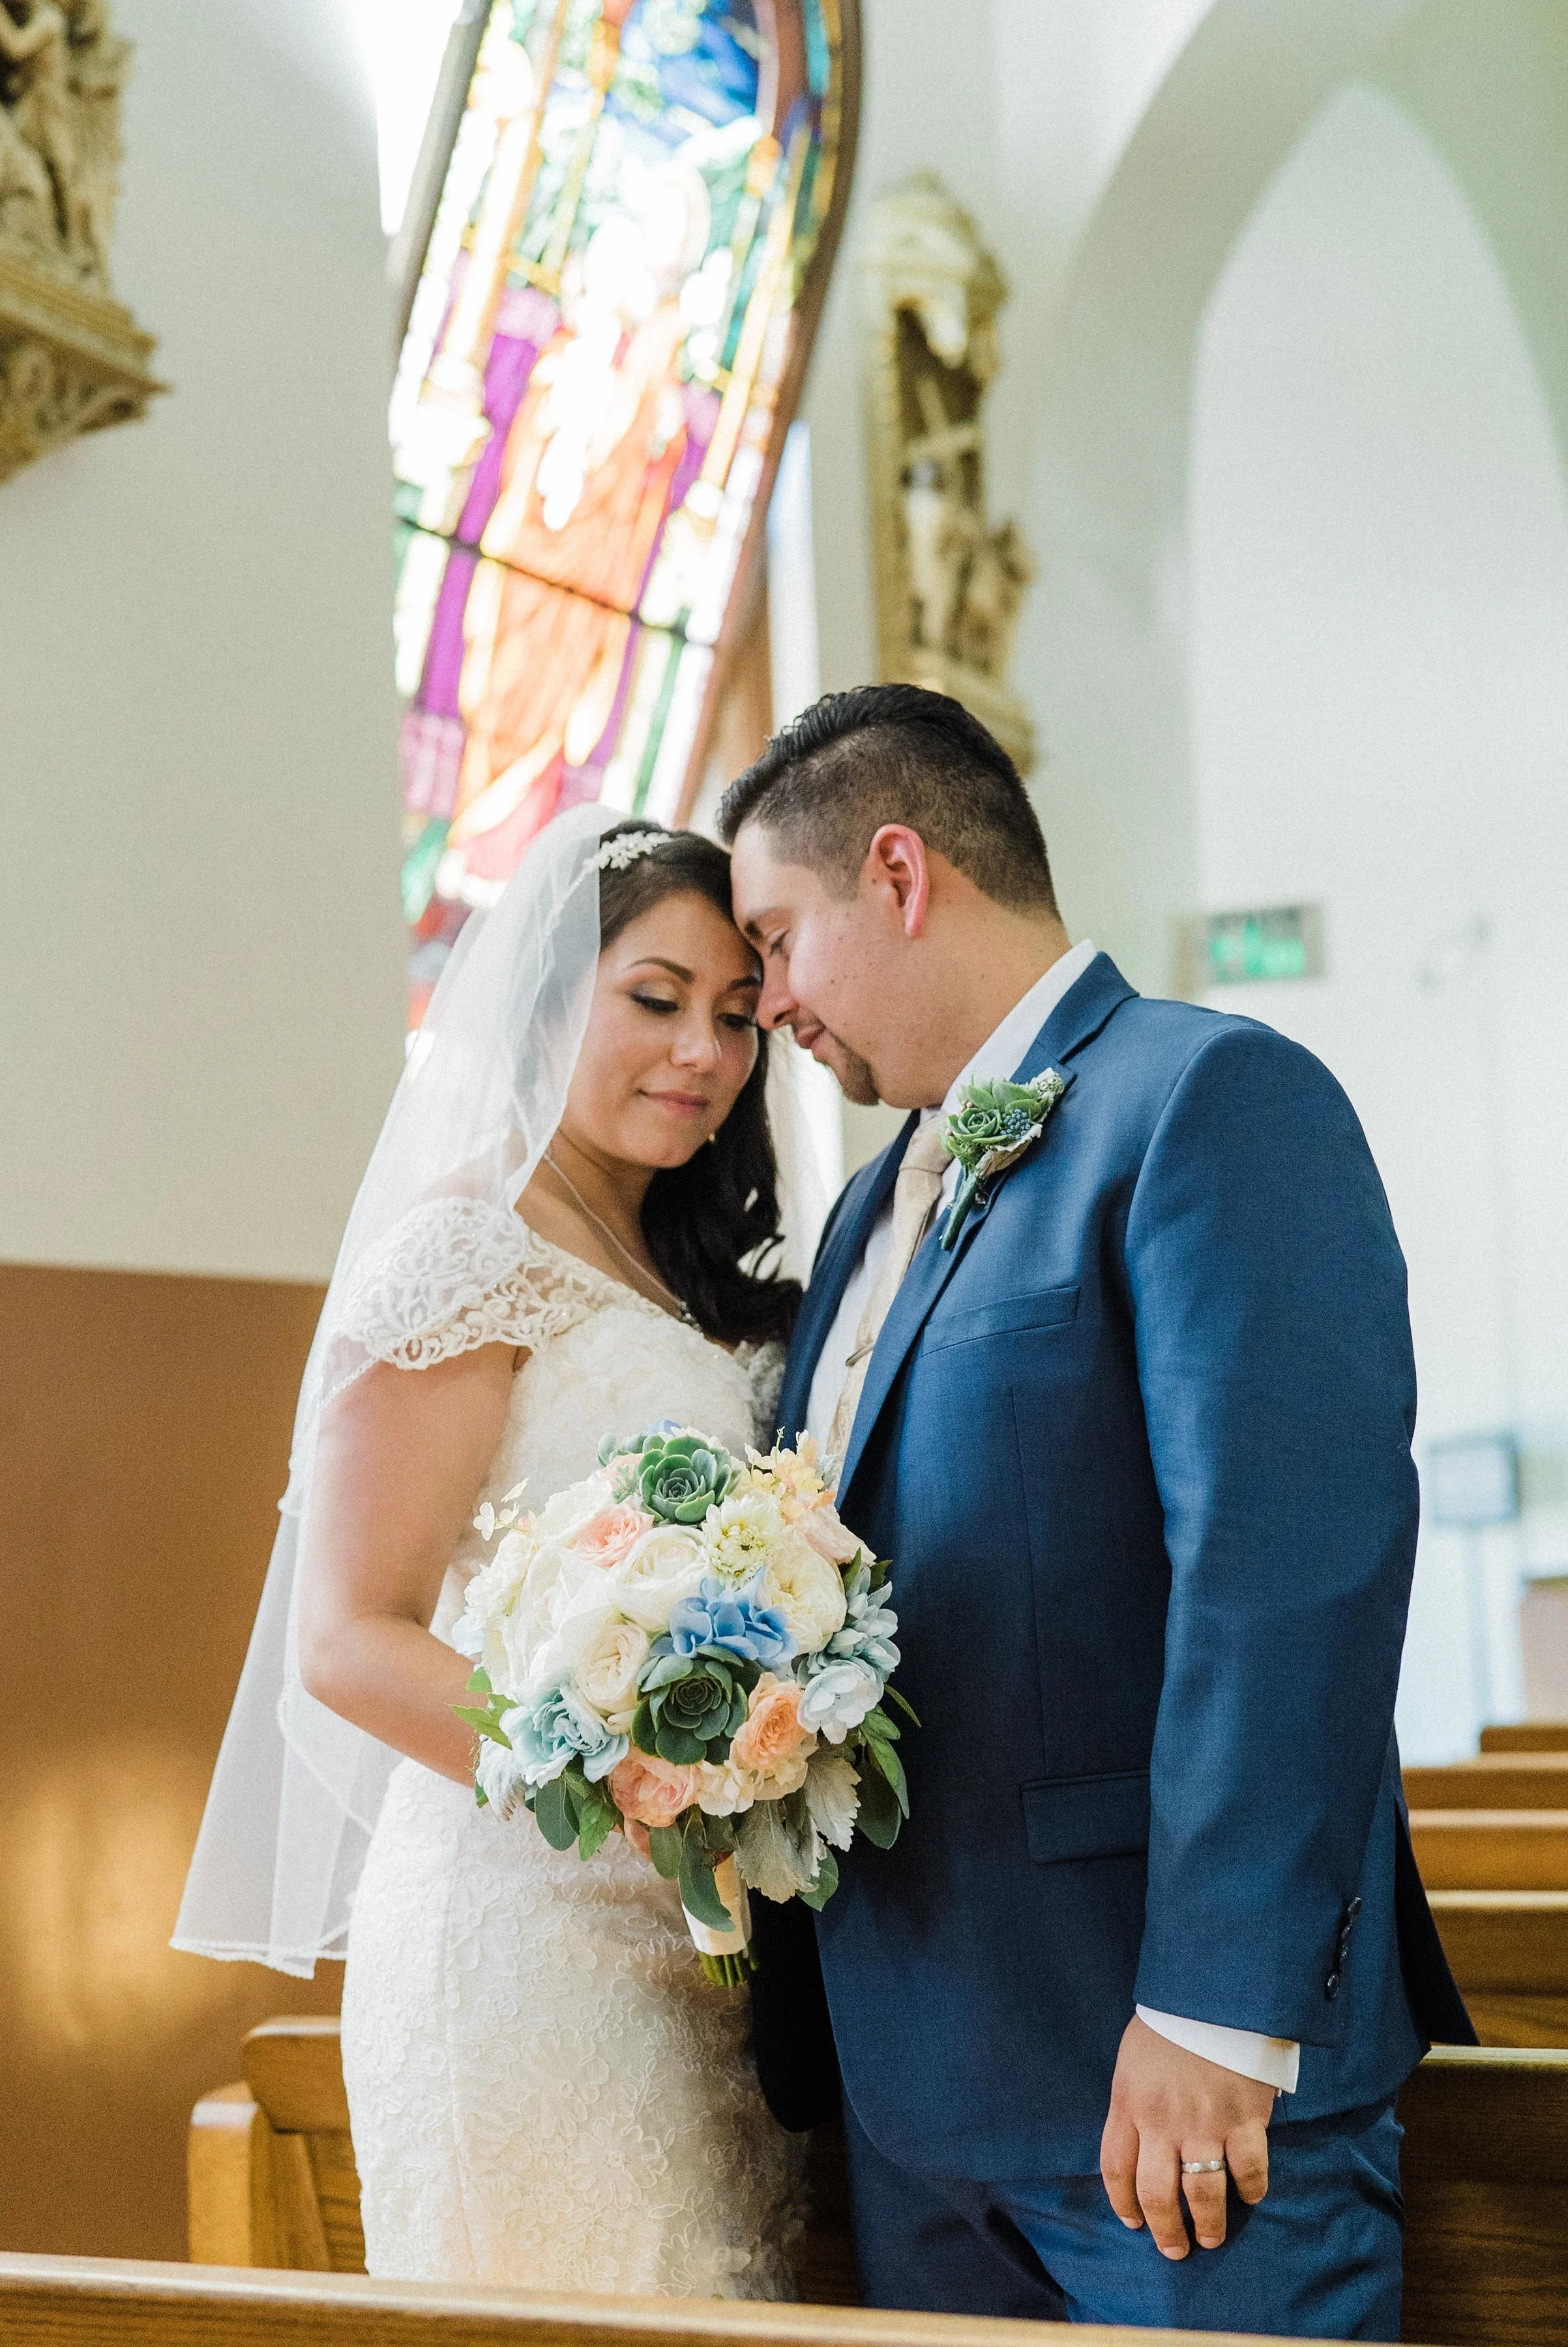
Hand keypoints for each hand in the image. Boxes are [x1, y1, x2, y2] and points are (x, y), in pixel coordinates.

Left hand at [1099, 2014, 1271, 2256]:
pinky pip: (1249, 2171)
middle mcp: (1161, 2122)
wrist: (1213, 1990)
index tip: (1134, 2222)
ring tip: (1212, 2237)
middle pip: (1156, 2194)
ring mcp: (1204, 2123)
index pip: (1115, 2168)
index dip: (1123, 2203)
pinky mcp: (1245, 2120)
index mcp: (1128, 2103)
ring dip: (1208, 2224)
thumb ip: (1134, 2103)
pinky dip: (1251, 2190)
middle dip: (1165, 2231)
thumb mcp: (1133, 2060)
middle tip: (1175, 2249)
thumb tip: (1142, 2143)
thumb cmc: (1169, 2021)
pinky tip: (1250, 2196)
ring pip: (1202, 2195)